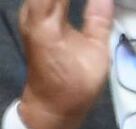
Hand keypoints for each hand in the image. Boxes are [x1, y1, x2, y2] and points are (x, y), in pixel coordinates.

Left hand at [17, 0, 113, 128]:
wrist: (52, 104)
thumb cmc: (76, 84)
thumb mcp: (96, 54)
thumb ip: (100, 20)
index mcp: (47, 23)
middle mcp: (32, 14)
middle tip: (100, 2)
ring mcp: (28, 15)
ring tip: (91, 4)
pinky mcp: (31, 19)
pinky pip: (43, 0)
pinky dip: (59, 1)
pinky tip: (75, 4)